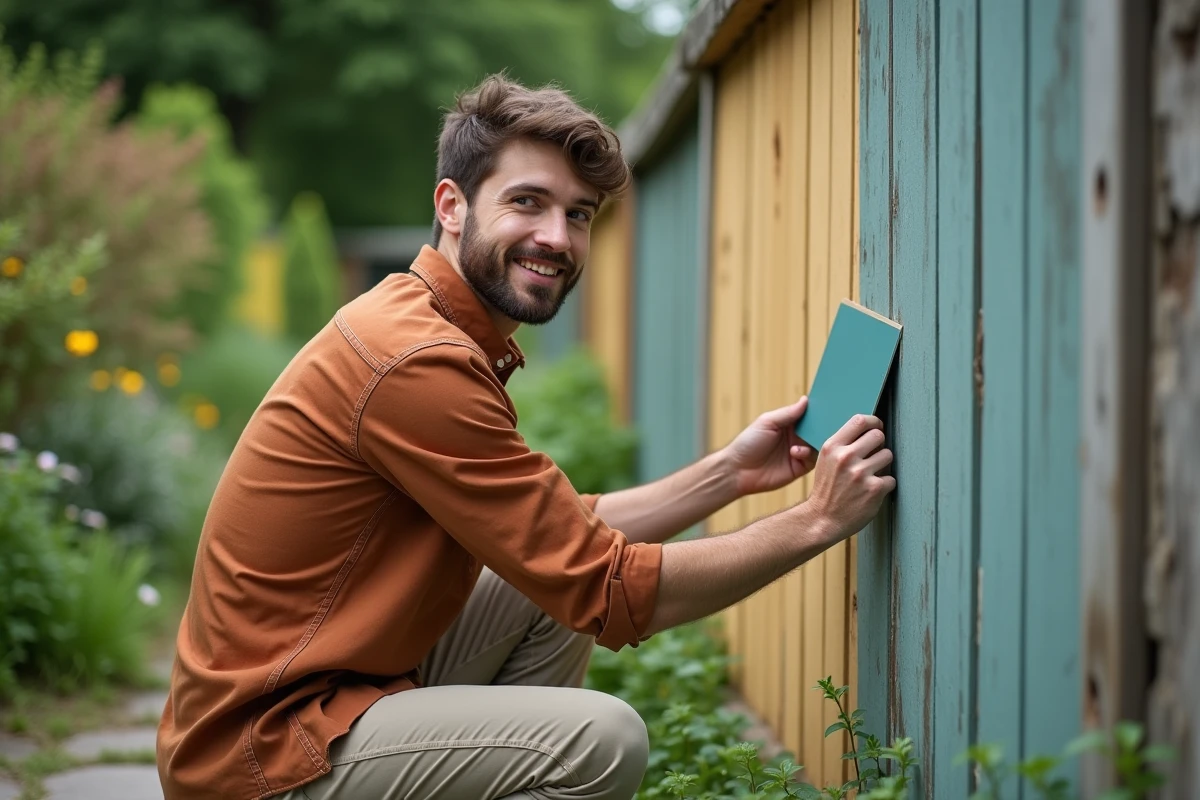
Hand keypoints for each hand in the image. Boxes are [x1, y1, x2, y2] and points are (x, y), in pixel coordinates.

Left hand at [723, 397, 818, 496]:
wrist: (738, 470)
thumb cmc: (748, 443)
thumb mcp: (767, 423)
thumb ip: (787, 413)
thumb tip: (806, 399)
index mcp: (788, 424)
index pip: (808, 415)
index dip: (818, 411)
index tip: (828, 405)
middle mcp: (796, 437)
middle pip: (816, 430)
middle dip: (822, 426)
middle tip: (829, 422)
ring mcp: (799, 453)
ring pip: (818, 445)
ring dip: (816, 441)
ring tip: (811, 438)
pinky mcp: (799, 468)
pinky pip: (812, 460)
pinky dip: (808, 454)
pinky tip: (795, 452)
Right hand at [805, 414, 895, 539]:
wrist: (821, 519)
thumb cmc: (826, 490)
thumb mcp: (825, 461)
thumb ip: (843, 445)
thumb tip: (867, 430)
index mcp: (832, 447)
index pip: (860, 420)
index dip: (873, 422)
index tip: (876, 427)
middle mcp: (846, 457)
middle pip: (878, 435)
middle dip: (879, 445)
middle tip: (874, 456)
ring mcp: (860, 473)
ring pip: (888, 455)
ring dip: (883, 465)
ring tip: (872, 475)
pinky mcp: (874, 489)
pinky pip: (891, 479)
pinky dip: (884, 486)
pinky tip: (872, 491)